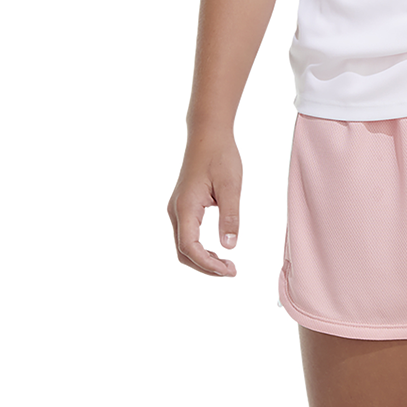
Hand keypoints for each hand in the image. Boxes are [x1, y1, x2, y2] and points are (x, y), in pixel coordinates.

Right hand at [168, 133, 243, 276]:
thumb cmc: (220, 156)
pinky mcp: (183, 206)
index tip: (229, 270)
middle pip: (183, 251)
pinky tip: (217, 250)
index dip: (207, 264)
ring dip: (202, 258)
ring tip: (226, 264)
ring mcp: (177, 209)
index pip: (190, 247)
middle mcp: (176, 210)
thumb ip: (230, 216)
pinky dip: (200, 248)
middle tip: (231, 271)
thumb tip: (230, 246)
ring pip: (184, 245)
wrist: (208, 134)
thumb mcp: (230, 186)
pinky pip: (186, 235)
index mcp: (186, 207)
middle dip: (205, 266)